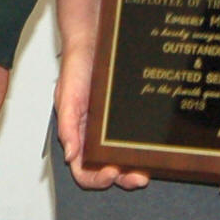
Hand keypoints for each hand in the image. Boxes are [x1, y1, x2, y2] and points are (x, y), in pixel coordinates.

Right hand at [53, 48, 143, 189]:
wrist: (93, 41)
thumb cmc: (75, 67)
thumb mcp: (67, 97)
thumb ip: (67, 127)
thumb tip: (70, 156)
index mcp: (76, 136)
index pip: (83, 170)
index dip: (96, 178)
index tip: (110, 173)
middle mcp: (94, 137)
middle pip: (107, 170)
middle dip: (123, 178)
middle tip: (138, 177)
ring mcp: (112, 130)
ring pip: (124, 159)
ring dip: (135, 168)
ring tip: (147, 168)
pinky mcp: (128, 119)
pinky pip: (135, 140)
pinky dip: (143, 150)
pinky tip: (152, 150)